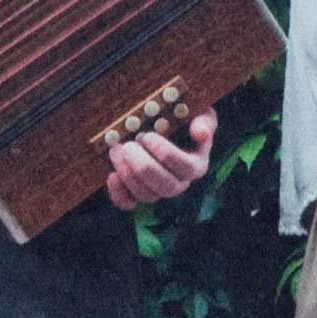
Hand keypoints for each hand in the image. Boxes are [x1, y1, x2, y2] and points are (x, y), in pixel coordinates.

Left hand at [102, 112, 220, 209]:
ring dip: (128, 174)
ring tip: (116, 150)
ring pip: (147, 195)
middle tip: (127, 146)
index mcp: (196, 165)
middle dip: (143, 167)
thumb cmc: (184, 119)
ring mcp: (159, 191)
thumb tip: (200, 133)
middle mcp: (180, 182)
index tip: (148, 136)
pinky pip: (129, 203)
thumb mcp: (199, 114)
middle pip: (166, 186)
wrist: (165, 127)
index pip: (186, 168)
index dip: (166, 154)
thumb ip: (205, 121)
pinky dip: (119, 194)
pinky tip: (111, 176)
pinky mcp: (139, 194)